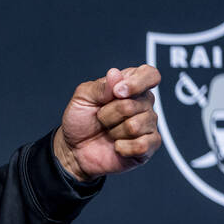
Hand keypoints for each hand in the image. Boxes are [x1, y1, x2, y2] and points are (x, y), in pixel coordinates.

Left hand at [53, 65, 162, 180]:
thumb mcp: (82, 98)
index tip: (118, 92)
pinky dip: (123, 147)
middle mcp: (144, 103)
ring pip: (135, 126)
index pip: (149, 75)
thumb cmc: (81, 120)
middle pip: (133, 104)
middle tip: (101, 118)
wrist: (74, 148)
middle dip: (108, 114)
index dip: (136, 83)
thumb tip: (116, 74)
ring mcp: (148, 124)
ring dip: (114, 131)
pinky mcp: (148, 145)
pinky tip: (116, 146)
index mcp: (131, 85)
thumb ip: (100, 87)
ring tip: (108, 132)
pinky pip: (142, 145)